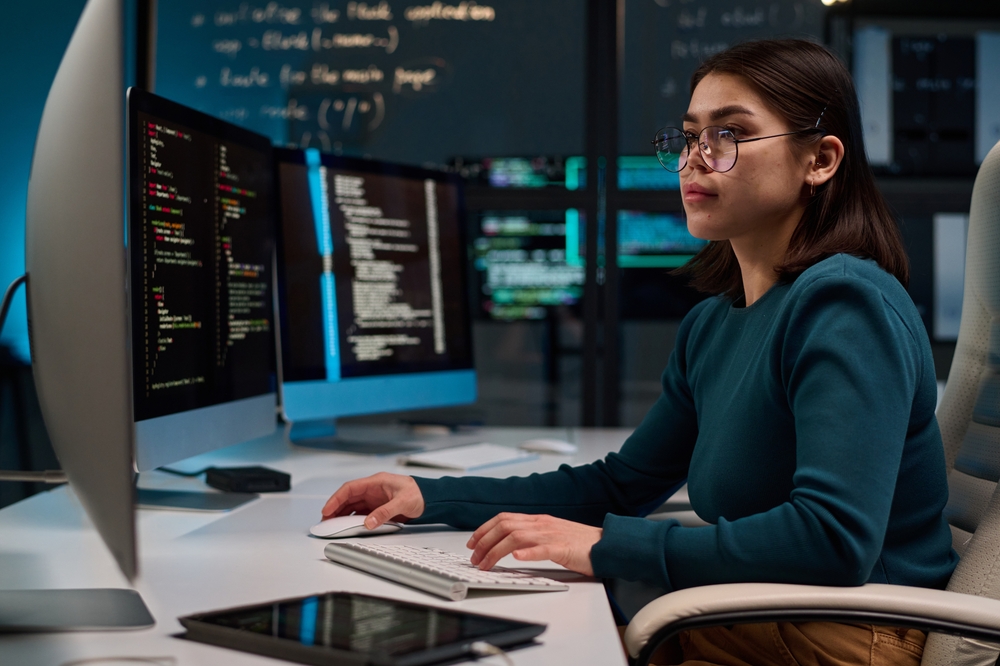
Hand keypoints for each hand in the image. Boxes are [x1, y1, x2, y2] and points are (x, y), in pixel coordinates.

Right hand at [321, 472, 424, 528]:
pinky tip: (347, 526)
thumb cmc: (419, 494)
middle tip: (325, 522)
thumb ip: (385, 512)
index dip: (336, 499)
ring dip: (342, 515)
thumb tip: (369, 523)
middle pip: (348, 498)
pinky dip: (352, 519)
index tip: (327, 510)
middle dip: (335, 509)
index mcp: (377, 482)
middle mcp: (373, 489)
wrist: (431, 499)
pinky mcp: (378, 508)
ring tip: (333, 526)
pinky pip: (361, 513)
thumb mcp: (403, 503)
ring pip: (352, 506)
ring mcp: (374, 499)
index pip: (350, 488)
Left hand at [467, 513, 601, 575]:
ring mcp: (552, 535)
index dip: (484, 529)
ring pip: (517, 537)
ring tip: (486, 564)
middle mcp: (541, 524)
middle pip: (505, 526)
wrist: (605, 544)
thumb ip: (532, 536)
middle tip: (474, 558)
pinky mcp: (563, 549)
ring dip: (496, 551)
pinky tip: (517, 558)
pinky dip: (528, 552)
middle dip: (484, 542)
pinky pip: (543, 549)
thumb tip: (509, 546)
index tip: (472, 542)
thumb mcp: (550, 534)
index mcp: (538, 520)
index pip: (504, 519)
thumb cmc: (580, 543)